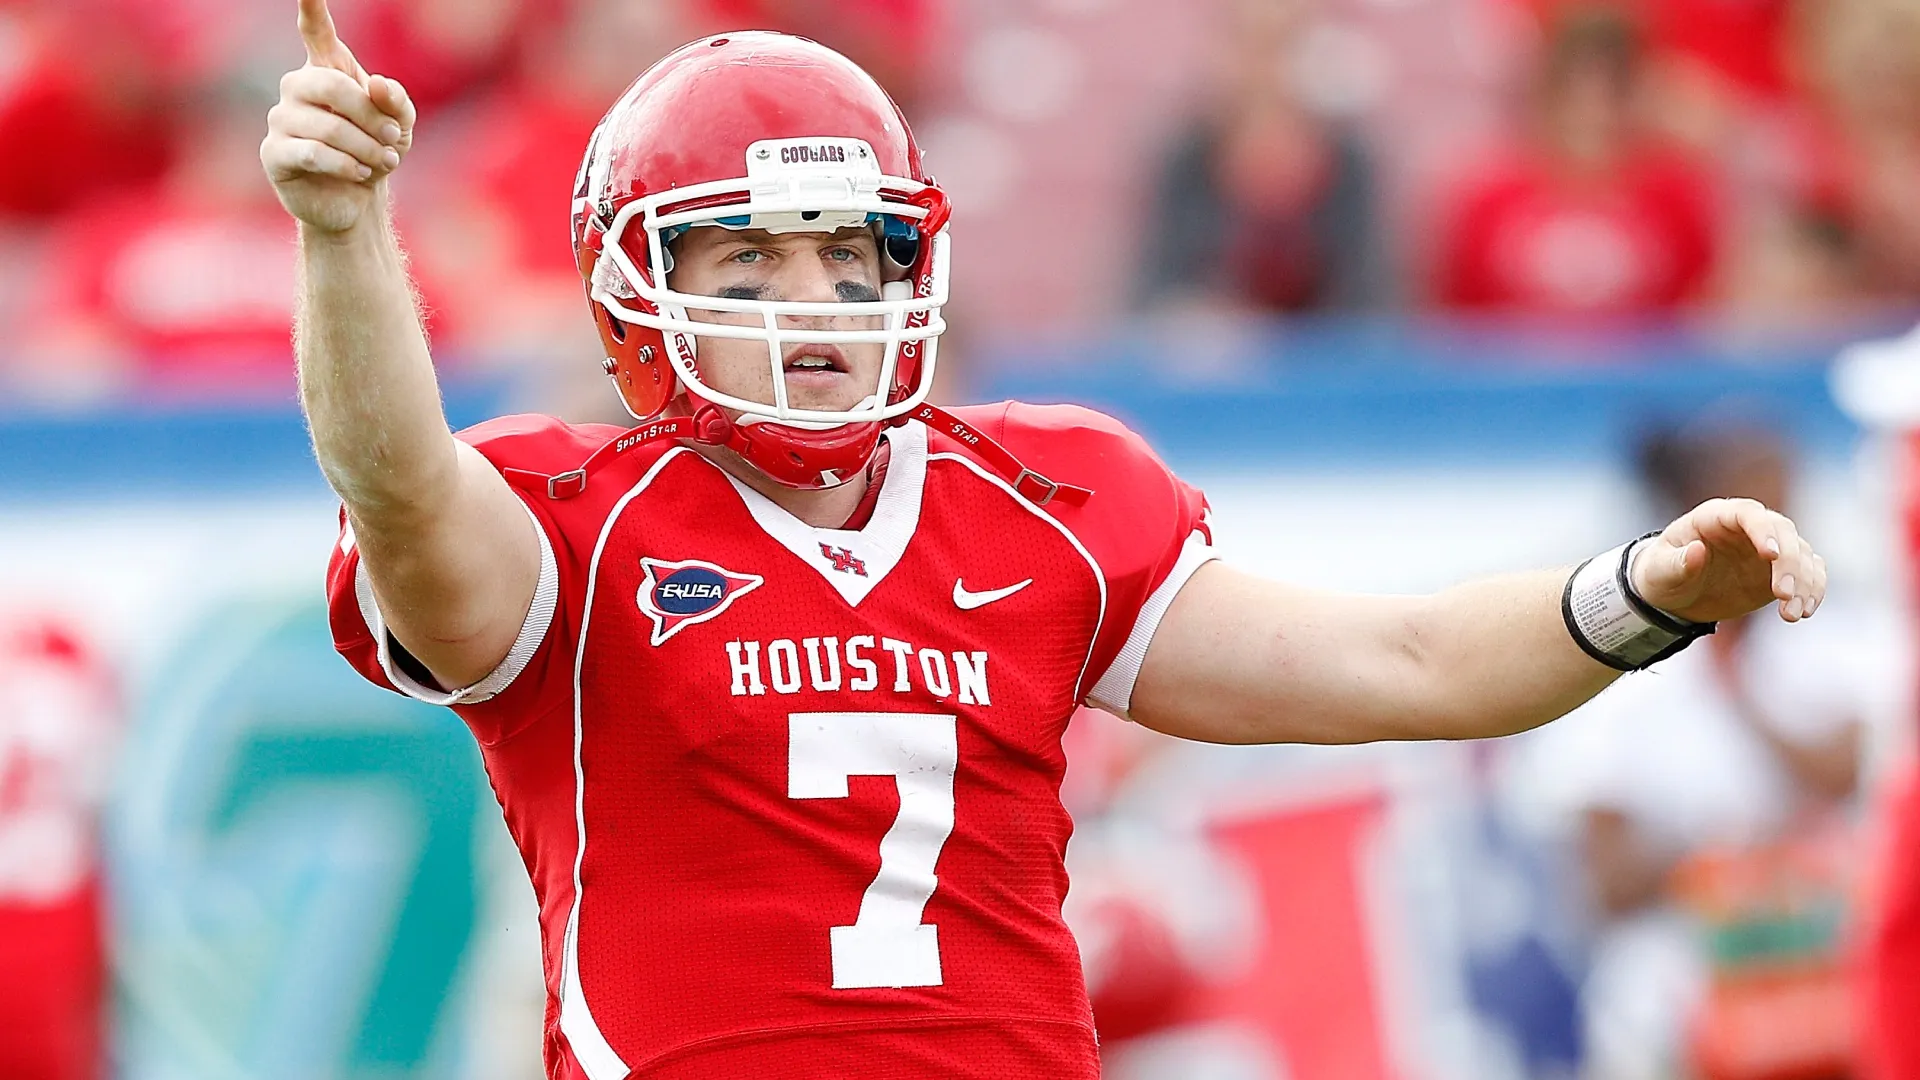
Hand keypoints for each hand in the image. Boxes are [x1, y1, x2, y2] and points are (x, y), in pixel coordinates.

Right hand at [260, 0, 415, 233]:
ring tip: (384, 161)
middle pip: (329, 84)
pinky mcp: (274, 153)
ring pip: (326, 125)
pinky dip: (345, 164)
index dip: (312, 7)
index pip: (316, 31)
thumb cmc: (376, 153)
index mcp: (326, 71)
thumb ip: (395, 101)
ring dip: (365, 147)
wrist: (358, 200)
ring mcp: (281, 119)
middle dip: (369, 114)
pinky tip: (359, 173)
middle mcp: (297, 88)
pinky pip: (311, 152)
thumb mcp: (399, 126)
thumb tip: (376, 83)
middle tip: (393, 137)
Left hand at [1629, 498, 1825, 623]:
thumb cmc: (1661, 574)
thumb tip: (1696, 551)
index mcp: (1716, 516)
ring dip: (1804, 583)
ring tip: (1792, 614)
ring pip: (1801, 554)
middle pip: (1783, 532)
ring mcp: (1769, 548)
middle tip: (1782, 594)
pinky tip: (1805, 610)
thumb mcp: (1659, 571)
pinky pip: (1809, 573)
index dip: (1763, 531)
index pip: (1748, 514)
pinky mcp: (1781, 570)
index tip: (1770, 555)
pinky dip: (1813, 589)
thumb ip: (1676, 562)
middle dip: (1789, 562)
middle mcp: (1749, 527)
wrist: (1675, 594)